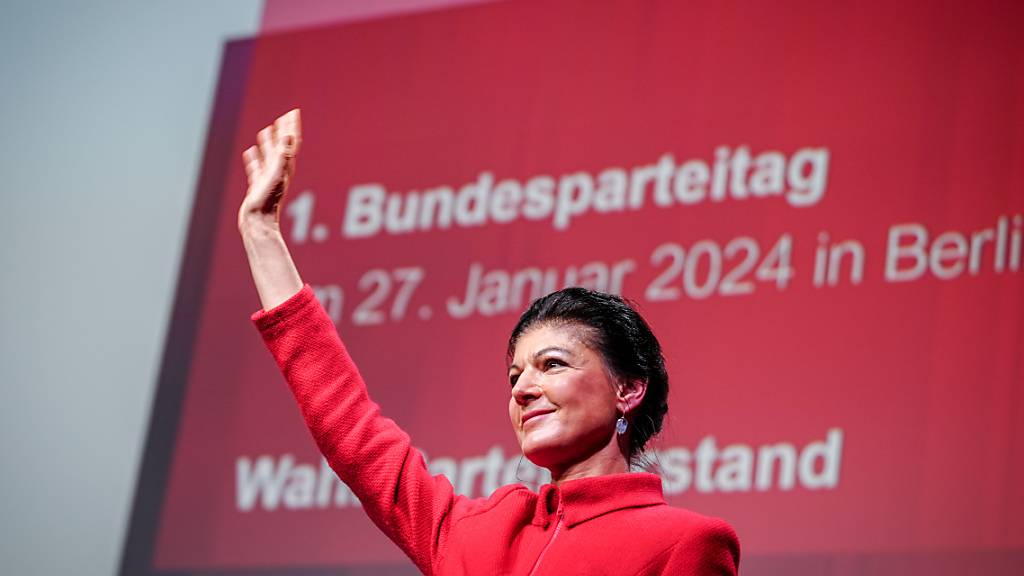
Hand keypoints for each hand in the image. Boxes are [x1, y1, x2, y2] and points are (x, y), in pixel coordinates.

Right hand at [239, 109, 301, 231]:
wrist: (258, 222)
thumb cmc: (268, 200)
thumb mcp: (276, 173)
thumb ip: (283, 154)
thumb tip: (290, 134)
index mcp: (285, 166)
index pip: (290, 142)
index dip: (291, 127)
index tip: (293, 112)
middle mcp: (278, 171)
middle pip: (281, 146)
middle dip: (282, 132)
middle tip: (282, 118)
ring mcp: (267, 178)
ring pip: (268, 156)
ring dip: (267, 143)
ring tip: (265, 131)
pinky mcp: (257, 186)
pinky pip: (256, 168)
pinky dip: (254, 159)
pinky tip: (250, 153)